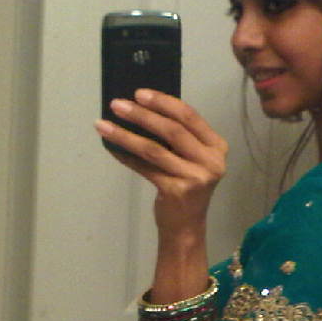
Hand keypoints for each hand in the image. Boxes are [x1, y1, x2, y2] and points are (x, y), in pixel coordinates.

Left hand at [94, 89, 227, 240]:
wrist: (187, 226)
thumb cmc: (187, 186)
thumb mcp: (192, 159)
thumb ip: (179, 137)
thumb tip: (142, 108)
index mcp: (217, 147)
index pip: (189, 116)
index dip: (163, 102)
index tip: (139, 93)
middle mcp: (211, 161)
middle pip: (172, 130)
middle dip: (142, 115)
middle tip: (118, 105)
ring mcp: (195, 178)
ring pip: (154, 149)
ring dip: (126, 135)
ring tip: (104, 125)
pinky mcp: (176, 191)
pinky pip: (145, 168)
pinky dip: (126, 157)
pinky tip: (112, 148)